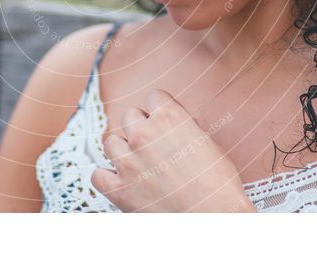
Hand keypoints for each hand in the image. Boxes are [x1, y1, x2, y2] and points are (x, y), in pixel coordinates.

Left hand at [90, 89, 257, 211]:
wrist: (216, 218)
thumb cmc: (219, 185)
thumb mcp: (206, 142)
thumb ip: (183, 128)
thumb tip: (172, 126)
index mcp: (169, 118)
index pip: (153, 97)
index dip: (160, 110)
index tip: (164, 121)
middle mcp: (144, 135)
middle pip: (129, 116)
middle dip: (140, 128)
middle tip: (153, 144)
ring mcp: (128, 161)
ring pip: (111, 142)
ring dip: (122, 150)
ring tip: (136, 163)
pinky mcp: (119, 188)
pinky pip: (98, 175)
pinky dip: (107, 178)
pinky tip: (120, 181)